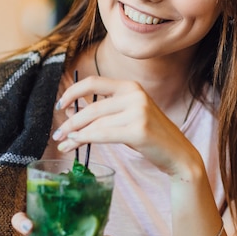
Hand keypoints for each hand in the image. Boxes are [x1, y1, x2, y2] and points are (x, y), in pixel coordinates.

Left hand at [54, 75, 203, 180]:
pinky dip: (85, 140)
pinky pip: (103, 135)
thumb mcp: (127, 116)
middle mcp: (134, 95)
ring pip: (95, 123)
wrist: (178, 153)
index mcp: (130, 86)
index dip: (72, 92)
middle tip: (58, 133)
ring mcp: (138, 112)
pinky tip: (76, 144)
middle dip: (70, 122)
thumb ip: (102, 111)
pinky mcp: (139, 130)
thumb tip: (69, 109)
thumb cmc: (150, 135)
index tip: (60, 104)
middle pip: (91, 108)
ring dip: (75, 134)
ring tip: (64, 143)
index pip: (94, 82)